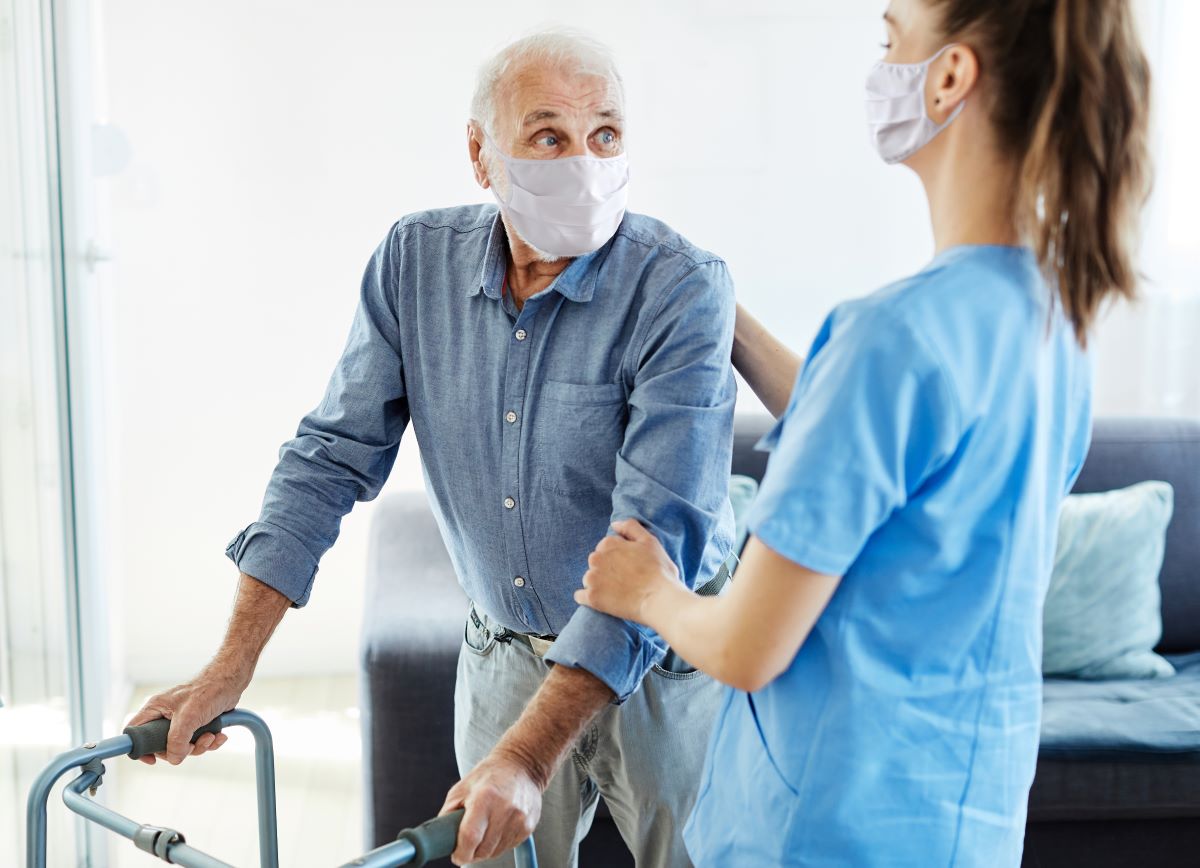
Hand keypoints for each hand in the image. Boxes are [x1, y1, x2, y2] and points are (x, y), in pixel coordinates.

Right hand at [125, 667, 245, 764]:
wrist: (231, 682)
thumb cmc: (209, 691)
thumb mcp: (189, 717)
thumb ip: (177, 740)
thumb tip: (174, 759)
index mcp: (156, 709)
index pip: (134, 731)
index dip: (139, 747)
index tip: (152, 760)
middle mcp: (165, 716)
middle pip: (161, 745)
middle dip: (180, 749)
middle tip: (192, 745)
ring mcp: (181, 721)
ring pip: (181, 746)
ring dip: (199, 746)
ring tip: (211, 736)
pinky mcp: (196, 724)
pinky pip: (197, 742)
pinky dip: (209, 742)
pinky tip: (219, 735)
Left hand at [439, 748, 541, 864]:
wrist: (522, 766)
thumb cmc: (488, 776)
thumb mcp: (461, 788)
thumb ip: (448, 814)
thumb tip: (440, 839)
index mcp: (484, 797)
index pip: (470, 837)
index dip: (461, 852)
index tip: (456, 855)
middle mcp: (504, 809)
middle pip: (483, 850)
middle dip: (471, 853)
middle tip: (467, 844)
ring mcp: (519, 819)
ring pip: (495, 852)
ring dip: (485, 849)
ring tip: (484, 831)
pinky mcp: (528, 826)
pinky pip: (508, 847)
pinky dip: (498, 844)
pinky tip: (497, 827)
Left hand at [575, 518, 680, 623]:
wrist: (659, 599)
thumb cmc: (658, 571)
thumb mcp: (649, 541)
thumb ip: (630, 527)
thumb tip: (613, 524)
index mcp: (608, 544)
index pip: (605, 548)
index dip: (618, 558)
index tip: (629, 567)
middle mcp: (596, 558)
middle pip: (596, 563)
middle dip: (606, 570)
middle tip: (625, 580)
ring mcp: (592, 578)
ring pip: (589, 579)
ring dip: (598, 584)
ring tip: (618, 592)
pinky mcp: (592, 598)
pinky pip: (580, 596)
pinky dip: (589, 598)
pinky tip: (604, 601)